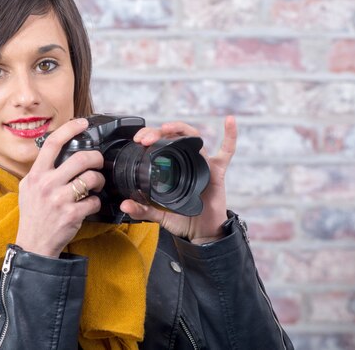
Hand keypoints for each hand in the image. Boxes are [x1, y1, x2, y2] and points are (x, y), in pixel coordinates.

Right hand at [16, 119, 104, 256]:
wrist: (34, 244)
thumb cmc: (33, 215)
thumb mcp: (28, 188)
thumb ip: (41, 171)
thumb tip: (57, 153)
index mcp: (36, 174)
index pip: (52, 143)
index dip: (69, 129)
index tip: (82, 123)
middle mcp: (46, 184)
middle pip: (81, 158)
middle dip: (96, 158)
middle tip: (98, 162)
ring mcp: (59, 199)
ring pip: (91, 178)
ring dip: (99, 180)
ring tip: (95, 185)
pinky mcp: (72, 214)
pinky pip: (94, 200)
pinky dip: (96, 202)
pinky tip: (89, 205)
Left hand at [120, 116, 236, 243]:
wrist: (202, 233)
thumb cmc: (182, 219)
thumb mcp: (157, 214)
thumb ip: (142, 210)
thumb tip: (124, 205)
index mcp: (171, 167)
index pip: (158, 144)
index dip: (149, 137)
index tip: (138, 140)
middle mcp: (186, 161)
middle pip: (173, 137)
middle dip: (158, 132)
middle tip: (146, 137)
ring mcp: (202, 163)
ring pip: (194, 138)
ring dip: (180, 129)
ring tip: (167, 127)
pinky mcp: (217, 171)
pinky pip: (226, 152)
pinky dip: (229, 136)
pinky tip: (229, 121)